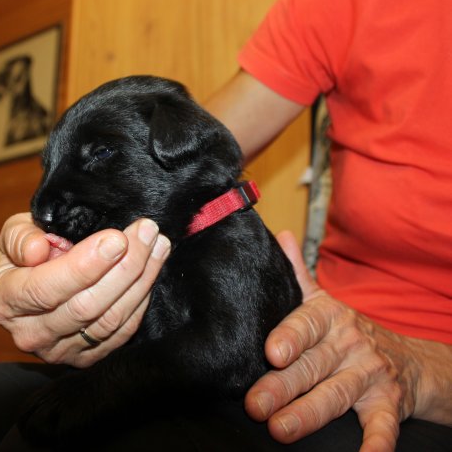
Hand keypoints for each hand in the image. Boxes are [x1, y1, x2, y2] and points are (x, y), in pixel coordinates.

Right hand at [0, 213, 170, 367]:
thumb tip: (36, 250)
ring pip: (108, 320)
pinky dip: (139, 301)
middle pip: (84, 306)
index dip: (84, 266)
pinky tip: (150, 272)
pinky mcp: (84, 358)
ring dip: (140, 280)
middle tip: (146, 232)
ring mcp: (57, 351)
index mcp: (3, 301)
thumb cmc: (26, 250)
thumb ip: (19, 237)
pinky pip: (119, 334)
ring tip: (157, 245)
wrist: (34, 279)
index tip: (116, 239)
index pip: (45, 289)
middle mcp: (28, 334)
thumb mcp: (14, 232)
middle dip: (123, 267)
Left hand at [245, 231, 422, 451]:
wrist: (411, 360)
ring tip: (281, 429)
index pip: (305, 324)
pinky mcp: (388, 405)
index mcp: (329, 317)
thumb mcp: (324, 302)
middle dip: (282, 386)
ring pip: (335, 395)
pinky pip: (382, 426)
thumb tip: (277, 236)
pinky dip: (377, 443)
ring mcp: (369, 375)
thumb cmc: (350, 332)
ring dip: (308, 414)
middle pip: (311, 366)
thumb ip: (299, 275)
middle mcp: (349, 344)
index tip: (270, 352)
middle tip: (255, 404)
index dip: (289, 337)